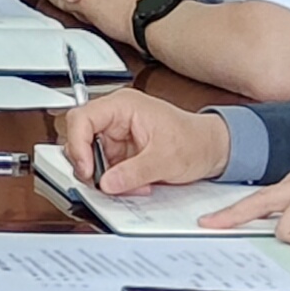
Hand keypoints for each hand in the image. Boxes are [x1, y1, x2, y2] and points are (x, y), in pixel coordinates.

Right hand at [57, 90, 231, 194]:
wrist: (212, 150)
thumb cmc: (195, 141)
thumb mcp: (165, 159)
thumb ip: (133, 172)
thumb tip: (106, 183)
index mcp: (123, 106)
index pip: (82, 119)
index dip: (77, 145)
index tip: (86, 169)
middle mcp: (115, 116)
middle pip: (79, 138)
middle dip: (89, 164)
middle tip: (101, 182)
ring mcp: (116, 134)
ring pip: (90, 156)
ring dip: (104, 176)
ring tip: (128, 184)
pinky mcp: (119, 150)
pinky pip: (104, 167)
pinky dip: (114, 180)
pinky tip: (133, 183)